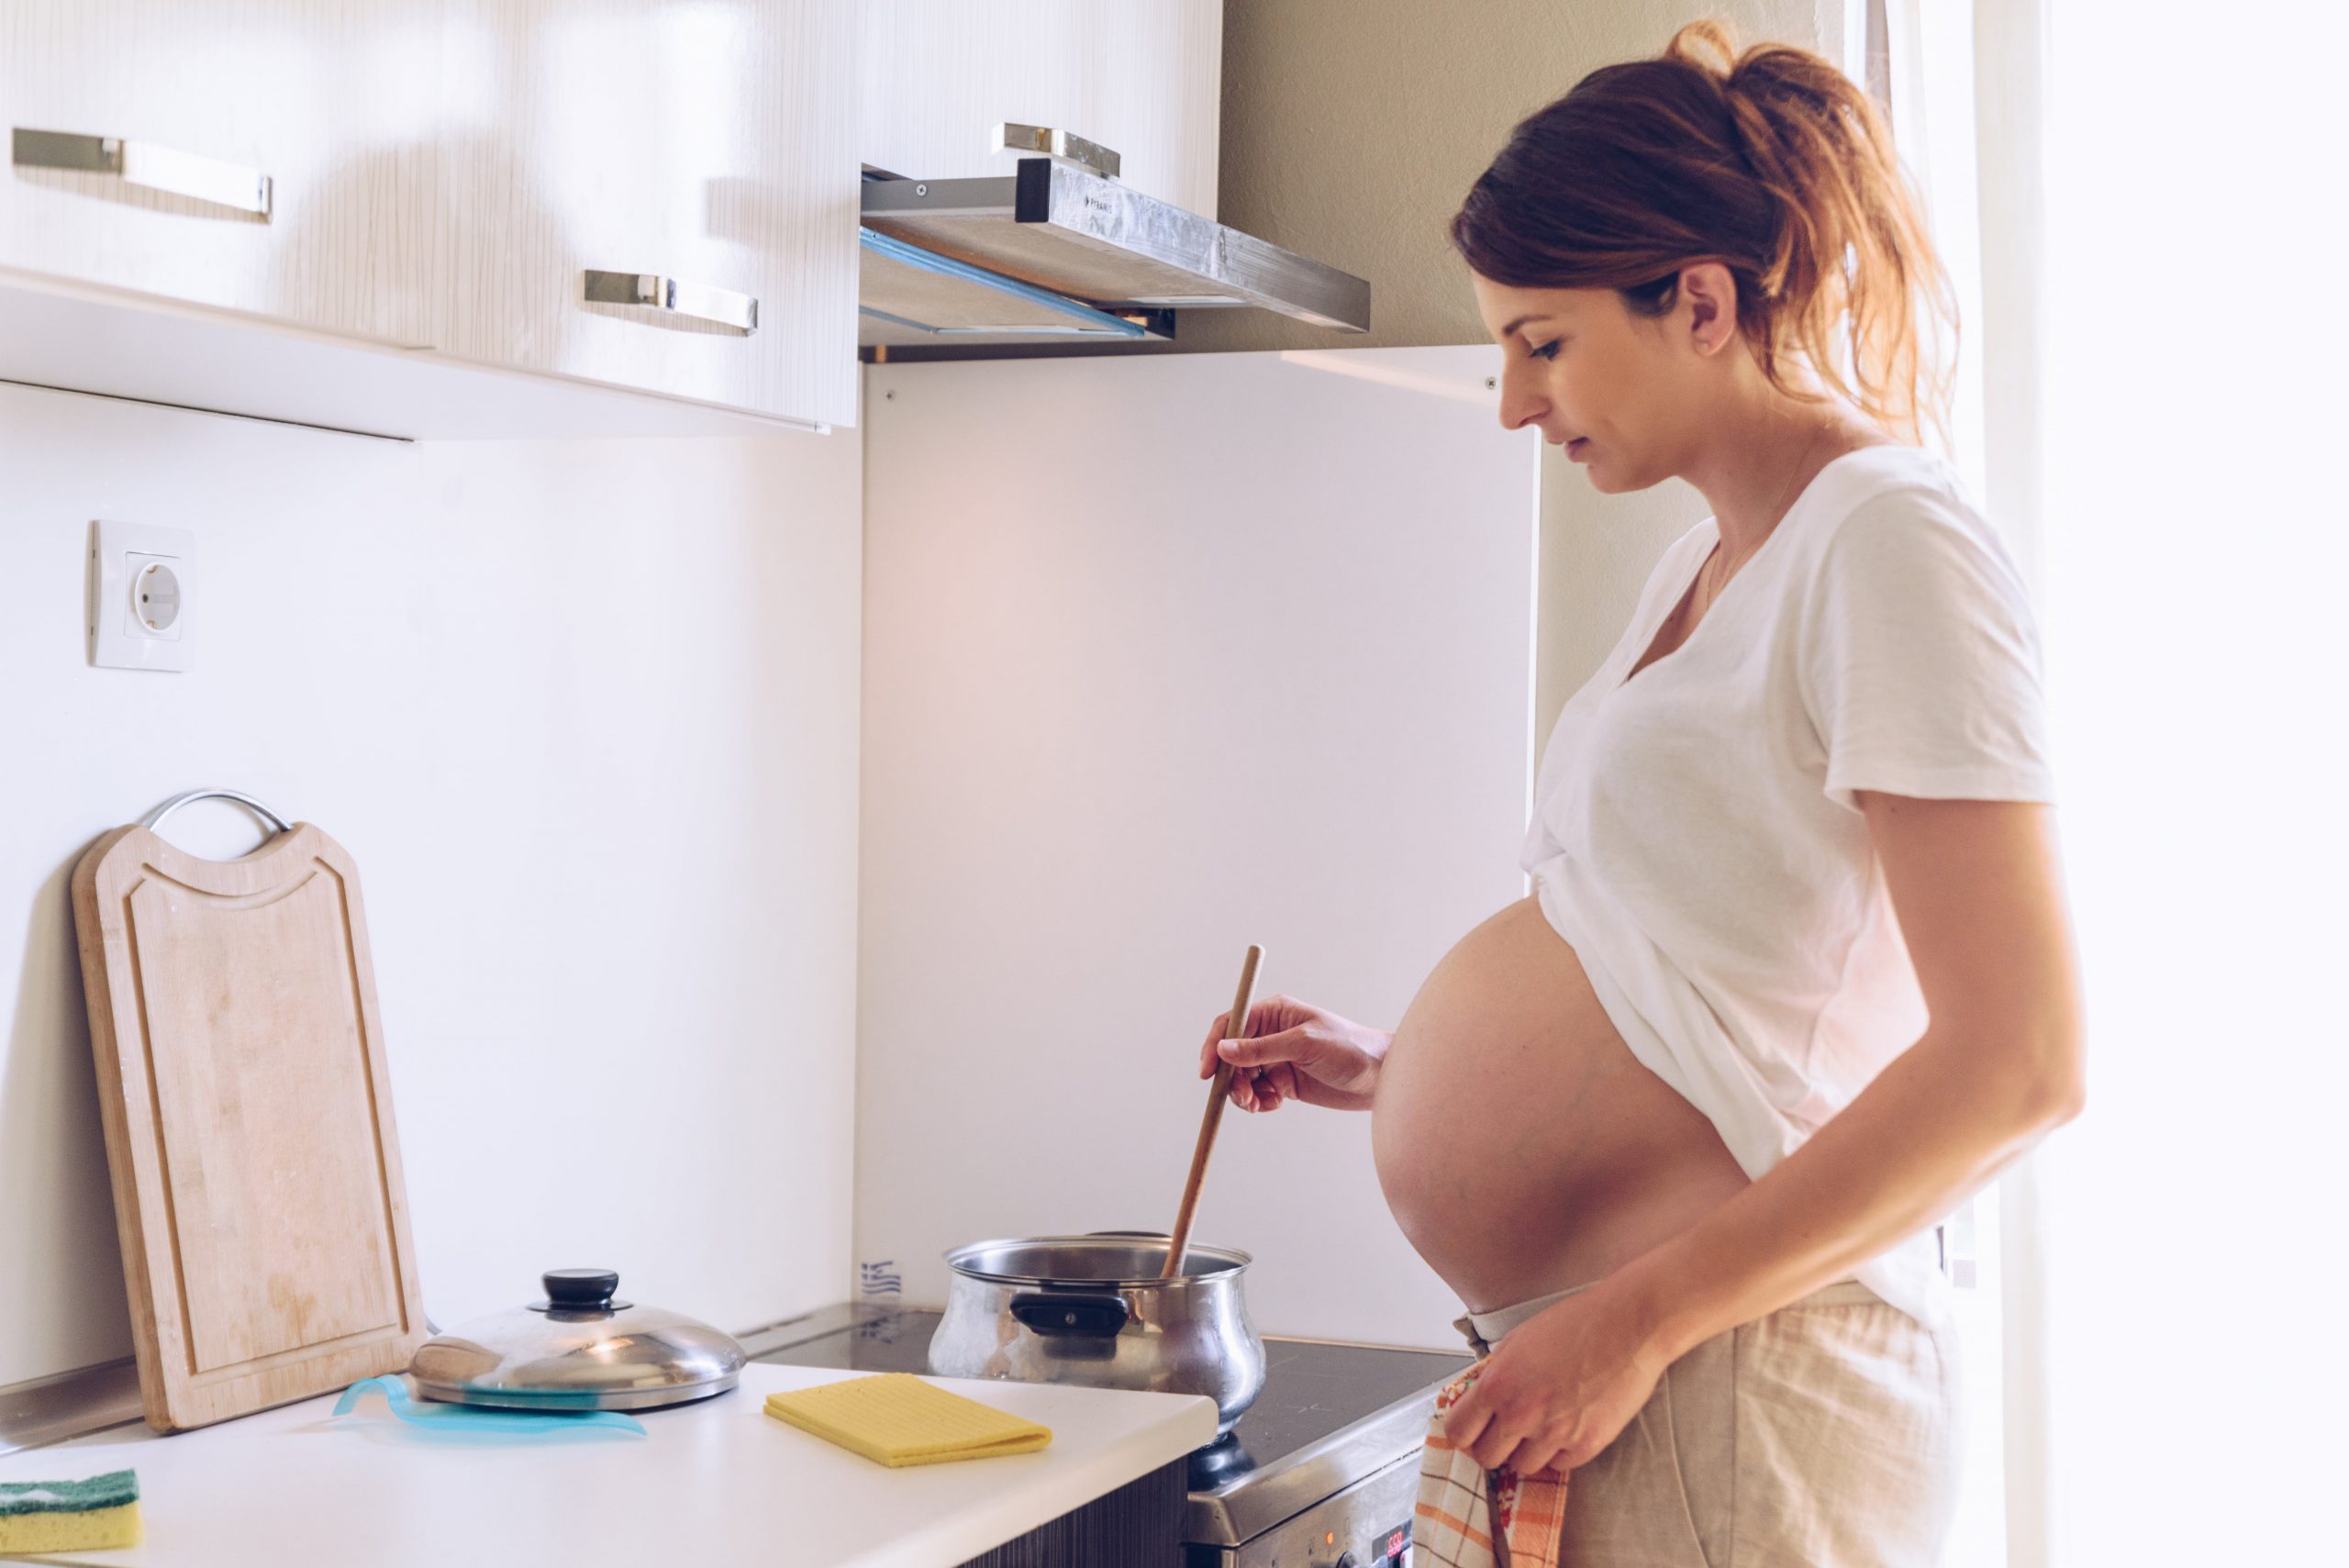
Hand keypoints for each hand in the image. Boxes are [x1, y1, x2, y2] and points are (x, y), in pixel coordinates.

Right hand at [1195, 994, 1389, 1112]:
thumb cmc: (1350, 1049)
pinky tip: (1274, 1105)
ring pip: (1241, 1077)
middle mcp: (1271, 1034)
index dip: (1214, 1046)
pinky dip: (1259, 1102)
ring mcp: (1277, 1058)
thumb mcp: (1304, 1045)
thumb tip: (1223, 1049)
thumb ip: (1262, 1048)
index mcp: (1274, 1013)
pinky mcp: (1284, 1081)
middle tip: (1243, 1098)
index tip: (1208, 1073)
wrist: (1381, 1077)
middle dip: (1231, 1078)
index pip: (1231, 1024)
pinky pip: (1257, 1092)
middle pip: (1231, 1055)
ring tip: (1260, 1104)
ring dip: (1243, 1093)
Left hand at [1440, 1281, 1670, 1476]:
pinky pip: (1559, 1465)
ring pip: (1523, 1467)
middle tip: (1504, 1432)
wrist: (1629, 1325)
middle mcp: (1522, 1414)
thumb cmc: (1577, 1323)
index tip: (1471, 1429)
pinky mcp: (1587, 1445)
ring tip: (1541, 1426)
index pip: (1458, 1431)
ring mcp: (1555, 1433)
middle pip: (1487, 1458)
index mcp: (1498, 1384)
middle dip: (1492, 1445)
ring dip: (1526, 1450)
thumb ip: (1497, 1372)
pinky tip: (1567, 1428)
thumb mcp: (1520, 1339)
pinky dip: (1559, 1452)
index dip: (1463, 1431)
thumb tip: (1481, 1395)